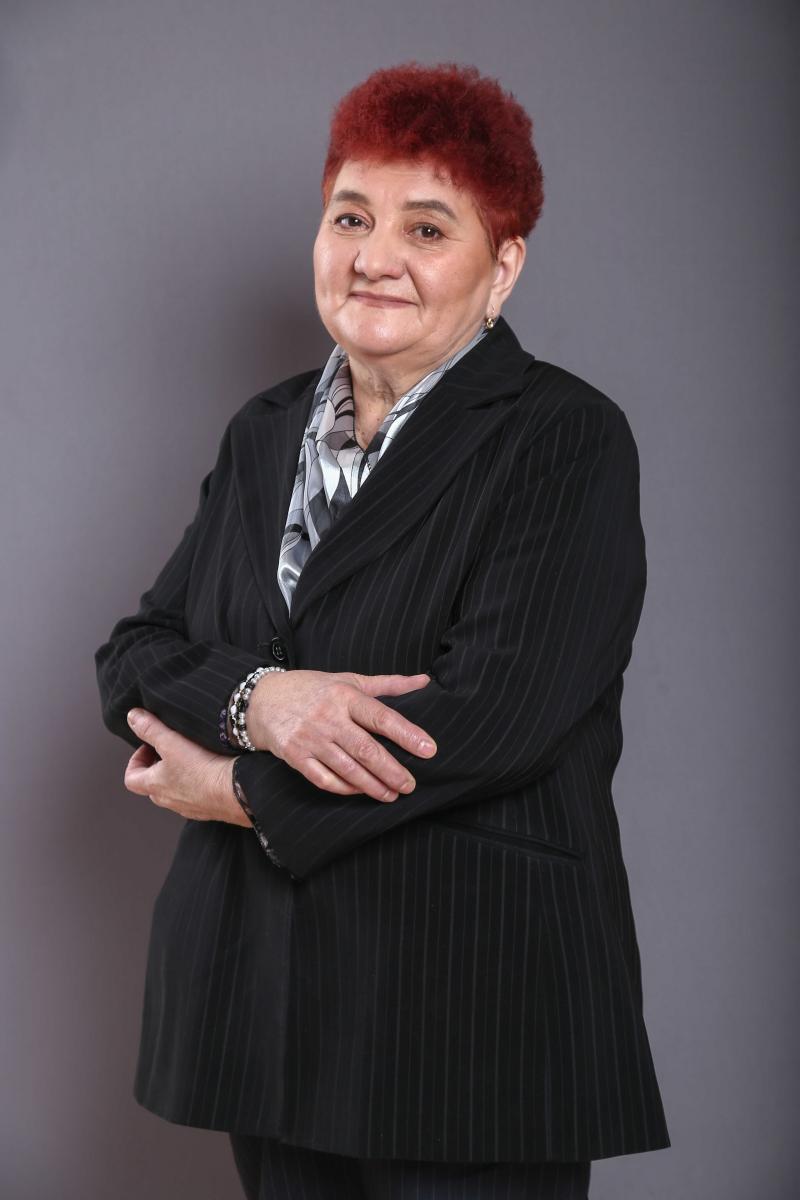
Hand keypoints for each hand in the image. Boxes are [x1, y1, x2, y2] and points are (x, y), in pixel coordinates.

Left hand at [124, 709, 250, 826]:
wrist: (235, 791)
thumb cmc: (202, 769)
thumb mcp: (172, 742)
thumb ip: (151, 729)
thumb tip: (133, 717)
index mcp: (154, 786)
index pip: (131, 779)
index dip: (135, 761)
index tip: (148, 747)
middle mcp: (168, 800)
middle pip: (153, 785)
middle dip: (157, 767)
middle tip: (169, 750)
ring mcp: (188, 807)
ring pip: (175, 792)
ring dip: (178, 777)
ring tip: (192, 758)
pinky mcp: (208, 809)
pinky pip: (197, 797)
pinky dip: (199, 785)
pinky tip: (212, 771)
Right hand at [246, 669, 437, 802]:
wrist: (262, 699)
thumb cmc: (313, 688)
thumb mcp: (349, 679)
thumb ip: (388, 684)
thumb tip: (424, 681)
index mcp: (345, 696)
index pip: (382, 717)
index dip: (407, 734)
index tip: (429, 750)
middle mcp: (328, 717)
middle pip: (366, 749)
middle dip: (392, 770)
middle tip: (410, 785)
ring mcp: (310, 738)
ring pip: (347, 768)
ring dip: (372, 785)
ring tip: (391, 795)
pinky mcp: (296, 756)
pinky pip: (324, 779)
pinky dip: (345, 788)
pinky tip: (361, 792)